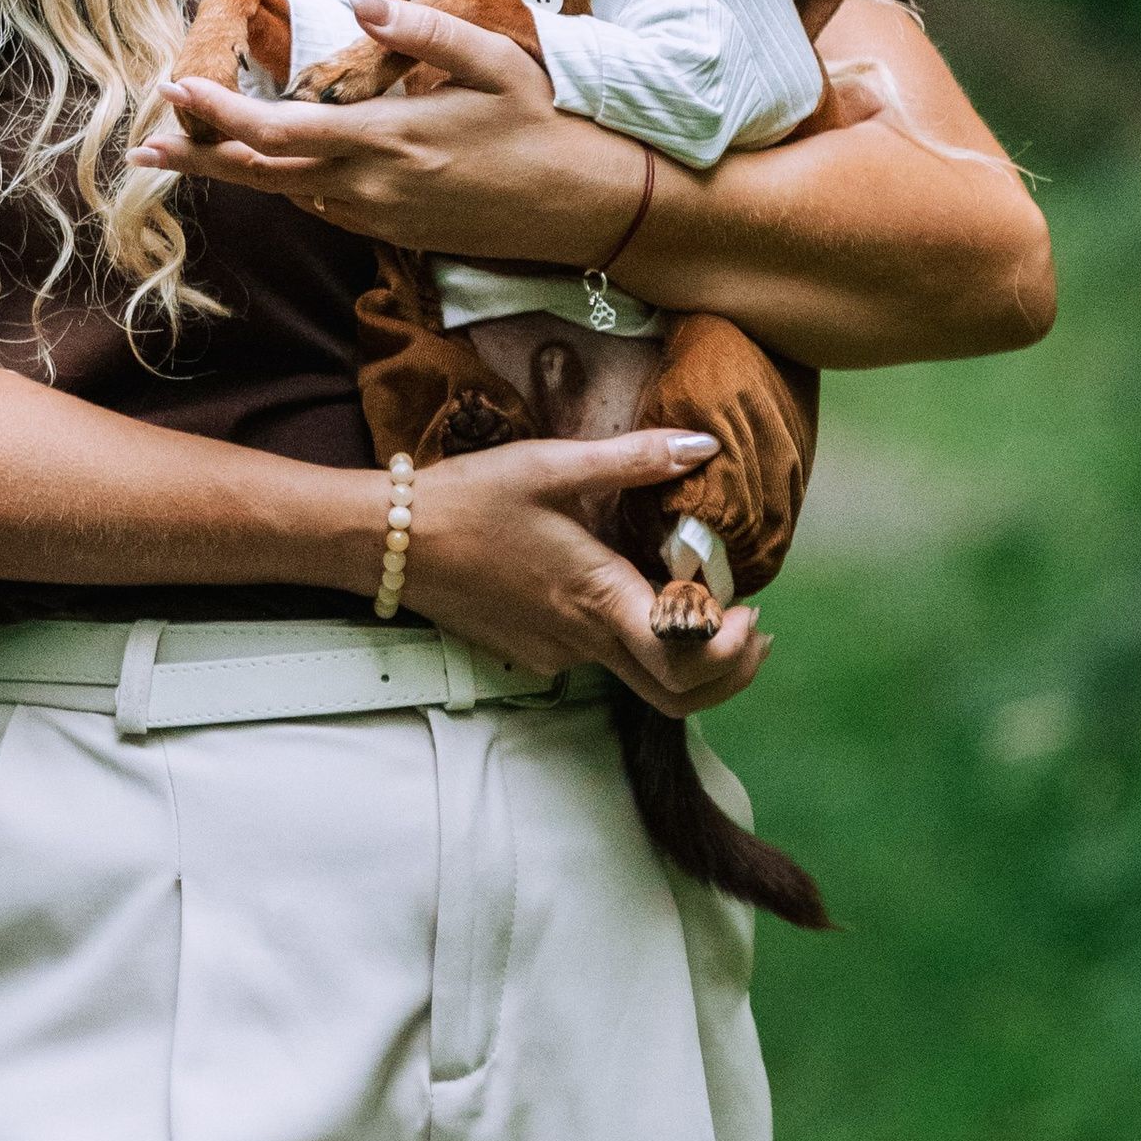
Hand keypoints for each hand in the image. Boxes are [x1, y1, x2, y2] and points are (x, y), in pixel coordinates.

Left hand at [134, 0, 639, 266]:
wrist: (583, 206)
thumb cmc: (543, 124)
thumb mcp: (495, 61)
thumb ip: (425, 29)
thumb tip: (364, 1)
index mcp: (387, 141)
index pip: (278, 133)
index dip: (217, 115)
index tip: (173, 90)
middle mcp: (372, 188)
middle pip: (262, 177)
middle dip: (200, 162)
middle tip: (144, 151)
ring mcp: (381, 218)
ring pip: (290, 195)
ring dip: (242, 174)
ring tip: (198, 147)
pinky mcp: (395, 234)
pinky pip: (325, 207)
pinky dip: (290, 184)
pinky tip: (279, 164)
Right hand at [394, 426, 770, 718]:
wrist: (389, 540)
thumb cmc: (469, 499)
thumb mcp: (552, 464)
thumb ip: (633, 459)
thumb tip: (705, 445)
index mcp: (595, 598)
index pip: (681, 661)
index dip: (728, 653)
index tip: (748, 613)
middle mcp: (580, 639)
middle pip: (674, 695)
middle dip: (727, 673)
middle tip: (751, 629)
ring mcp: (555, 652)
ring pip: (639, 679)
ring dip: (686, 657)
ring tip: (709, 607)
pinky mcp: (535, 649)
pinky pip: (601, 657)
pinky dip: (635, 638)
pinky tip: (634, 590)